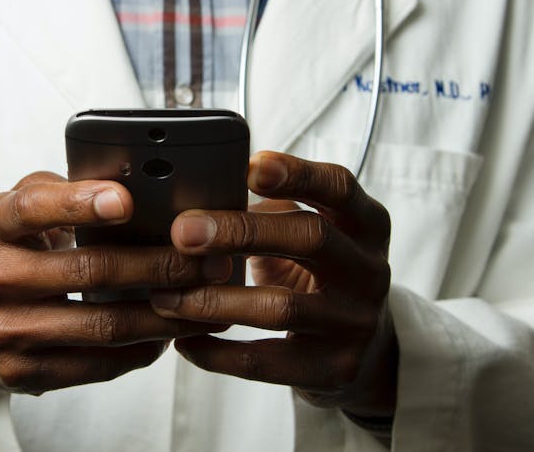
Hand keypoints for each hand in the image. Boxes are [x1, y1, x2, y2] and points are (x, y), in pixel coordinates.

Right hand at [0, 172, 228, 425]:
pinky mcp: (21, 373)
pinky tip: (170, 332)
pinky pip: (96, 364)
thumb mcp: (15, 209)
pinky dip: (141, 349)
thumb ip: (61, 191)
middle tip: (209, 260)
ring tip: (207, 300)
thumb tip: (132, 184)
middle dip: (160, 265)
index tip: (127, 200)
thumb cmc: (4, 250)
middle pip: (89, 271)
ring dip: (165, 314)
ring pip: (103, 326)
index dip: (80, 203)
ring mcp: (5, 331)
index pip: (34, 208)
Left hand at [150, 152, 396, 418]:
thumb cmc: (319, 273)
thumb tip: (197, 195)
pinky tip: (184, 340)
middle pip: (311, 237)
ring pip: (282, 307)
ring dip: (214, 300)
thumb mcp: (310, 232)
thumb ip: (270, 210)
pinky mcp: (335, 369)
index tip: (249, 166)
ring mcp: (356, 322)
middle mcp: (369, 269)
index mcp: (364, 223)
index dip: (296, 173)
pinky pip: (266, 362)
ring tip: (165, 296)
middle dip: (240, 232)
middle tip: (183, 232)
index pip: (338, 187)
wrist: (365, 348)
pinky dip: (217, 352)